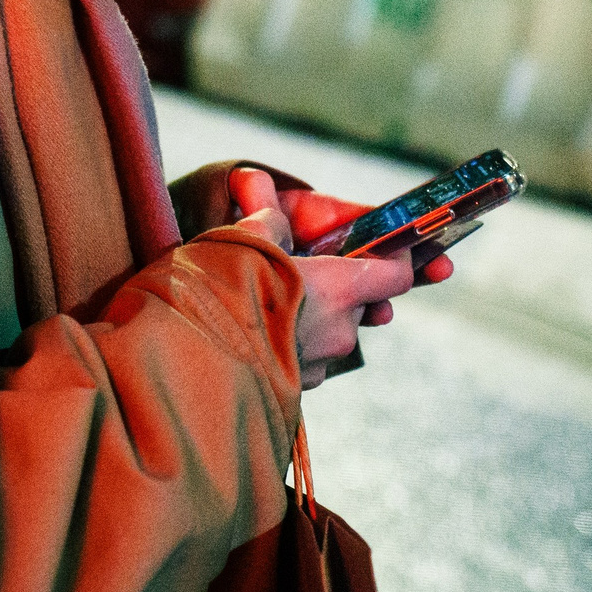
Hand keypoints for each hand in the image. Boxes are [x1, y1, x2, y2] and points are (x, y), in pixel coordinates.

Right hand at [228, 168, 449, 390]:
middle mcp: (341, 329)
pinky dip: (295, 341)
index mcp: (339, 289)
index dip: (394, 260)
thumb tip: (269, 204)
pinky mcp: (299, 387)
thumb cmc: (223, 295)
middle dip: (342, 287)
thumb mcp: (245, 239)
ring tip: (274, 301)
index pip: (397, 275)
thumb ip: (269, 219)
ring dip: (316, 315)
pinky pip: (309, 356)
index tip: (382, 249)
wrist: (194, 362)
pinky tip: (261, 331)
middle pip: (361, 303)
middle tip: (306, 270)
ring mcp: (322, 364)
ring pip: (334, 330)